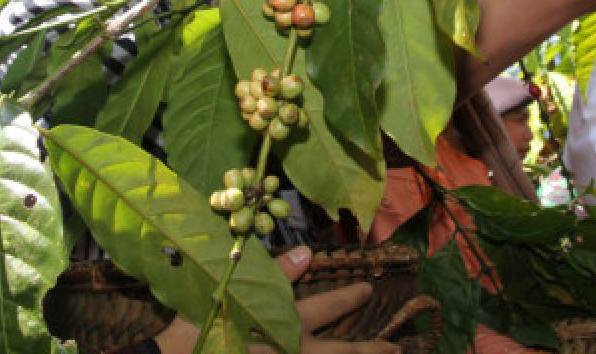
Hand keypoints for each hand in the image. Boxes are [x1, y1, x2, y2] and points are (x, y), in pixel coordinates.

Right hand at [152, 246, 398, 352]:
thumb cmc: (200, 327)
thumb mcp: (233, 292)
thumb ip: (272, 274)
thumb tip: (306, 253)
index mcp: (285, 328)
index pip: (327, 308)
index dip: (349, 298)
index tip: (368, 290)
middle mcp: (293, 353)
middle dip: (371, 351)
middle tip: (396, 349)